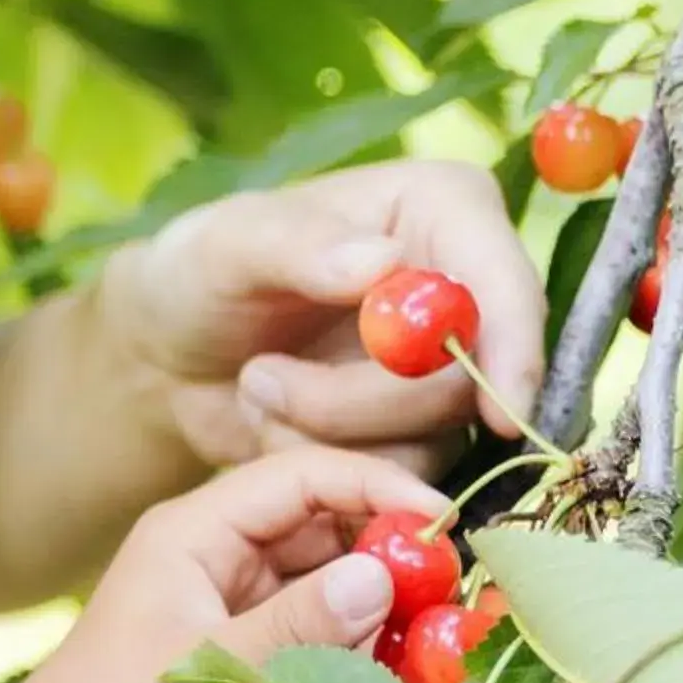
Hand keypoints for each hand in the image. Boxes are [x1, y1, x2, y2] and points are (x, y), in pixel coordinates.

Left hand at [0, 448, 429, 682]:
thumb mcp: (208, 672)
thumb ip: (299, 626)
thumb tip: (385, 571)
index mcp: (196, 532)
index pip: (304, 477)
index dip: (379, 490)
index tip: (449, 529)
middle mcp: (224, 562)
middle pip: (334, 535)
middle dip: (397, 566)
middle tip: (458, 613)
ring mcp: (242, 615)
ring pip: (341, 596)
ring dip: (389, 625)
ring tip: (432, 665)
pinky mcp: (257, 668)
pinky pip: (330, 649)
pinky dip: (367, 667)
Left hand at [97, 159, 547, 473]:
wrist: (170, 349)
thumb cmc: (200, 271)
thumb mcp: (228, 244)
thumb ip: (298, 245)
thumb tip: (385, 262)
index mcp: (442, 208)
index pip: (506, 281)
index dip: (512, 347)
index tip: (499, 410)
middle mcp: (465, 285)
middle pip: (473, 375)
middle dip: (360, 399)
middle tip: (262, 376)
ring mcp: (449, 365)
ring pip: (438, 435)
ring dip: (330, 431)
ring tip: (257, 385)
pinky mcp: (422, 429)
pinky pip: (405, 473)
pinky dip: (332, 462)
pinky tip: (274, 424)